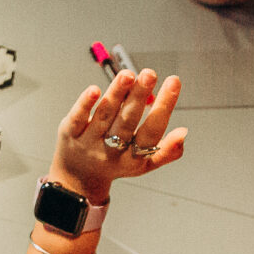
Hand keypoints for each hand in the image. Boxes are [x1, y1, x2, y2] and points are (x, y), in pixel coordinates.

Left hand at [52, 69, 186, 202]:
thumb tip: (184, 133)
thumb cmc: (115, 163)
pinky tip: (94, 90)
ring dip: (117, 94)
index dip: (164, 108)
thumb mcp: (143, 164)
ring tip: (128, 74)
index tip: (173, 82)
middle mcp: (111, 151)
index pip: (151, 132)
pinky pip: (78, 118)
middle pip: (127, 122)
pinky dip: (85, 104)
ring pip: (105, 115)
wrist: (76, 178)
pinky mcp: (69, 133)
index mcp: (133, 158)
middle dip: (139, 97)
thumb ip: (166, 151)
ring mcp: (89, 141)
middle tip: (150, 74)